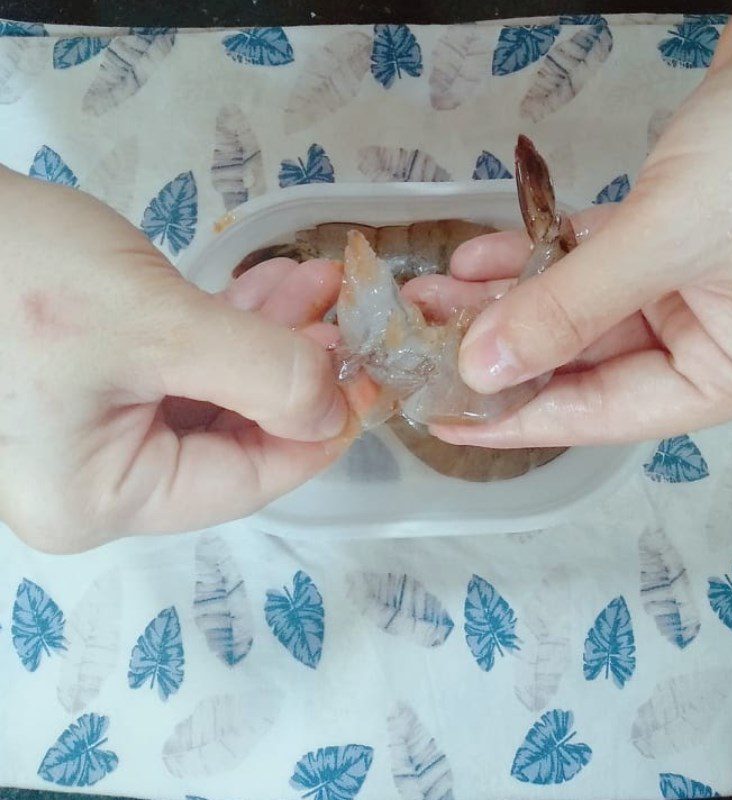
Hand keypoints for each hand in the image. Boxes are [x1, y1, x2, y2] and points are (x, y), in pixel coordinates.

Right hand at [0, 167, 349, 552]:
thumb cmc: (16, 275)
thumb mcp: (154, 324)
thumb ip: (261, 373)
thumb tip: (335, 412)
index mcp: (104, 498)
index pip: (246, 480)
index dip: (319, 433)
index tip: (371, 384)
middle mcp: (99, 480)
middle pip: (235, 436)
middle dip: (297, 372)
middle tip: (348, 321)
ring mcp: (94, 431)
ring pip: (217, 394)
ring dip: (271, 338)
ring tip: (320, 288)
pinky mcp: (96, 381)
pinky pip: (184, 366)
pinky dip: (230, 326)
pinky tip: (272, 286)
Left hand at [408, 0, 731, 448]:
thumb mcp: (673, 236)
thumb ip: (572, 307)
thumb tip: (483, 370)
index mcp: (723, 372)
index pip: (598, 414)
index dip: (514, 419)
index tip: (444, 419)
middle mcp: (705, 338)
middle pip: (578, 359)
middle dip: (496, 345)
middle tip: (420, 339)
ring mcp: (686, 284)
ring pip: (576, 308)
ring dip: (505, 299)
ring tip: (431, 296)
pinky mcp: (670, 232)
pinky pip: (589, 258)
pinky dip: (538, 254)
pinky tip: (479, 256)